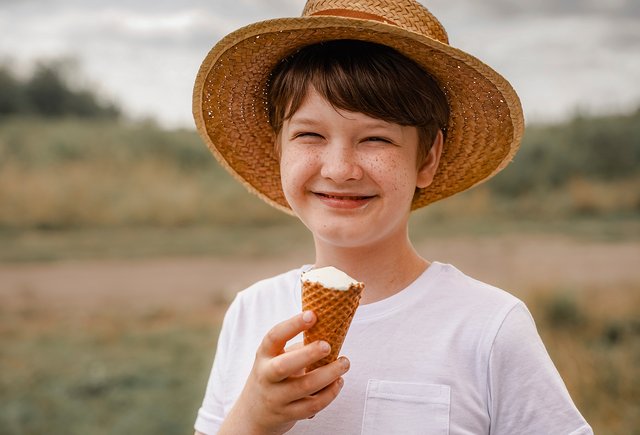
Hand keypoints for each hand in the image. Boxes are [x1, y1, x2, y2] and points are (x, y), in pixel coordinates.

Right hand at [219, 311, 349, 434]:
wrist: (253, 413)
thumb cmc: (273, 376)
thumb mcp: (276, 358)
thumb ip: (297, 347)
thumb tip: (329, 331)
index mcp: (264, 355)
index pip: (274, 337)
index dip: (293, 325)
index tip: (312, 315)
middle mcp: (266, 376)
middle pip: (284, 366)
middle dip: (309, 354)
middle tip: (328, 346)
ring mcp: (275, 397)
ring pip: (304, 387)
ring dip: (329, 374)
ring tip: (344, 363)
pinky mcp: (287, 414)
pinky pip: (312, 405)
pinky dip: (330, 393)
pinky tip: (338, 382)